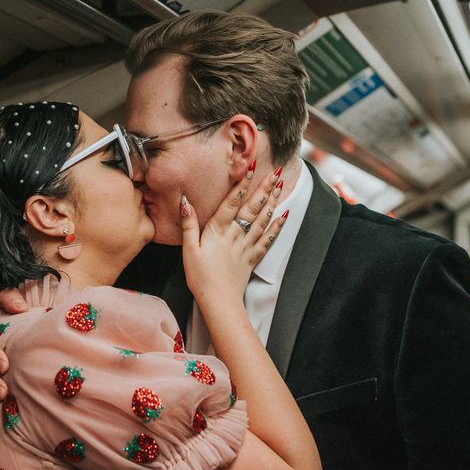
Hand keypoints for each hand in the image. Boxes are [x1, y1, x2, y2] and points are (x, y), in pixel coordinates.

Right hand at [180, 170, 285, 305]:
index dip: (242, 184)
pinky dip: (276, 227)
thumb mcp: (189, 250)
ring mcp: (246, 247)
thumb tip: (186, 202)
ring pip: (262, 220)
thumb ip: (189, 225)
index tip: (251, 168)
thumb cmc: (200, 277)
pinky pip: (267, 240)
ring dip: (272, 202)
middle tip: (275, 172)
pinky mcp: (252, 258)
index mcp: (218, 231)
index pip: (232, 203)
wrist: (219, 301)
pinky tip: (283, 217)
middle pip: (252, 208)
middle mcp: (235, 235)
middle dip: (264, 188)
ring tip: (280, 186)